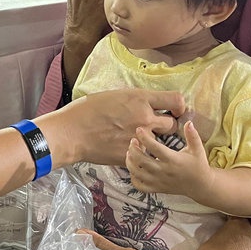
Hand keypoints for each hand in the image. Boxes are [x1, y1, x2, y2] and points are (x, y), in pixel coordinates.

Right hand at [54, 89, 184, 165]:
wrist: (72, 132)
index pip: (175, 100)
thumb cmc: (87, 110)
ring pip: (161, 142)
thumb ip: (133, 100)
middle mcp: (145, 118)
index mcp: (140, 99)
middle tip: (156, 127)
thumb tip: (143, 103)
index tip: (174, 110)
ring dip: (156, 141)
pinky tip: (128, 149)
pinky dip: (139, 153)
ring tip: (145, 140)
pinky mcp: (131, 154)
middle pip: (172, 124)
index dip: (178, 106)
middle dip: (167, 126)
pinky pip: (143, 154)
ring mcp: (139, 138)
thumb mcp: (113, 95)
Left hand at [126, 121, 213, 197]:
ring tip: (130, 152)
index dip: (144, 137)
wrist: (201, 186)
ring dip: (130, 162)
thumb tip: (189, 122)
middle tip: (132, 141)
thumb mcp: (197, 149)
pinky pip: (139, 185)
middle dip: (133, 149)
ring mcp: (159, 182)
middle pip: (142, 161)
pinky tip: (134, 168)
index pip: (155, 148)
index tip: (139, 129)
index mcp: (173, 160)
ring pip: (137, 173)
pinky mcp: (157, 189)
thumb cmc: (198, 165)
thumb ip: (192, 135)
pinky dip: (133, 177)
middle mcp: (164, 171)